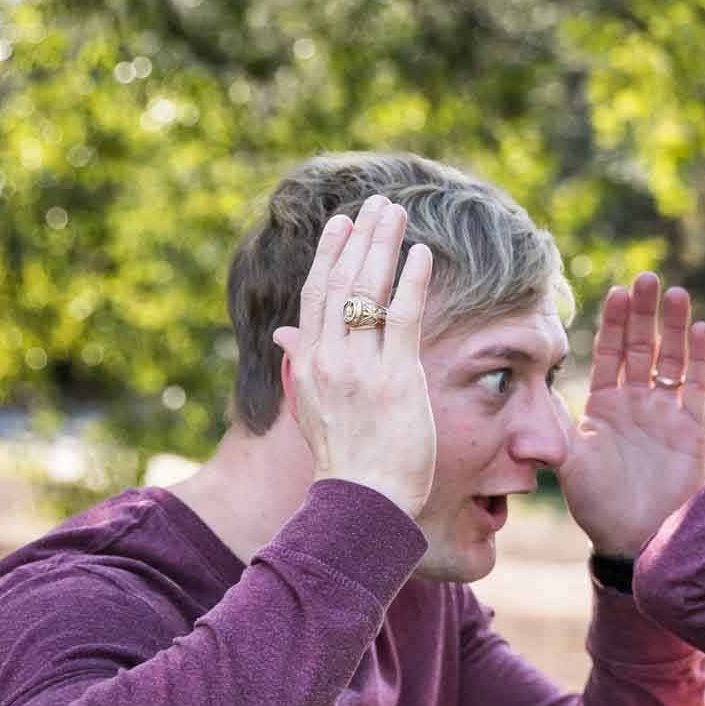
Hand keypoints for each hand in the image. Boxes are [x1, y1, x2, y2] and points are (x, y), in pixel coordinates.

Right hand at [272, 196, 434, 516]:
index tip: (344, 223)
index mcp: (307, 365)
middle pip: (341, 283)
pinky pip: (402, 318)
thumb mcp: (312, 409)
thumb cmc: (346, 461)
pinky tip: (421, 254)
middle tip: (377, 204)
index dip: (330, 254)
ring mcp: (360, 368)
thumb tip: (283, 337)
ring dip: (384, 246)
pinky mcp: (395, 379)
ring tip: (397, 213)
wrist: (361, 502)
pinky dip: (411, 281)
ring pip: (368, 291)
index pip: (316, 296)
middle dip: (360, 238)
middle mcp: (328, 360)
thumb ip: (301, 366)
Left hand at [559, 272, 704, 555]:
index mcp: (602, 406)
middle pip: (639, 347)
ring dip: (672, 327)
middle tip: (647, 279)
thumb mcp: (567, 462)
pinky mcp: (690, 429)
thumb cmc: (598, 505)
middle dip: (643, 313)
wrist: (636, 538)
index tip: (616, 292)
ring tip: (675, 293)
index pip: (607, 353)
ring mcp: (663, 413)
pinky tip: (699, 328)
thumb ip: (550, 425)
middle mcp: (633, 403)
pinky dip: (698, 358)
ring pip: (669, 359)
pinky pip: (695, 386)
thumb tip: (525, 391)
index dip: (612, 323)